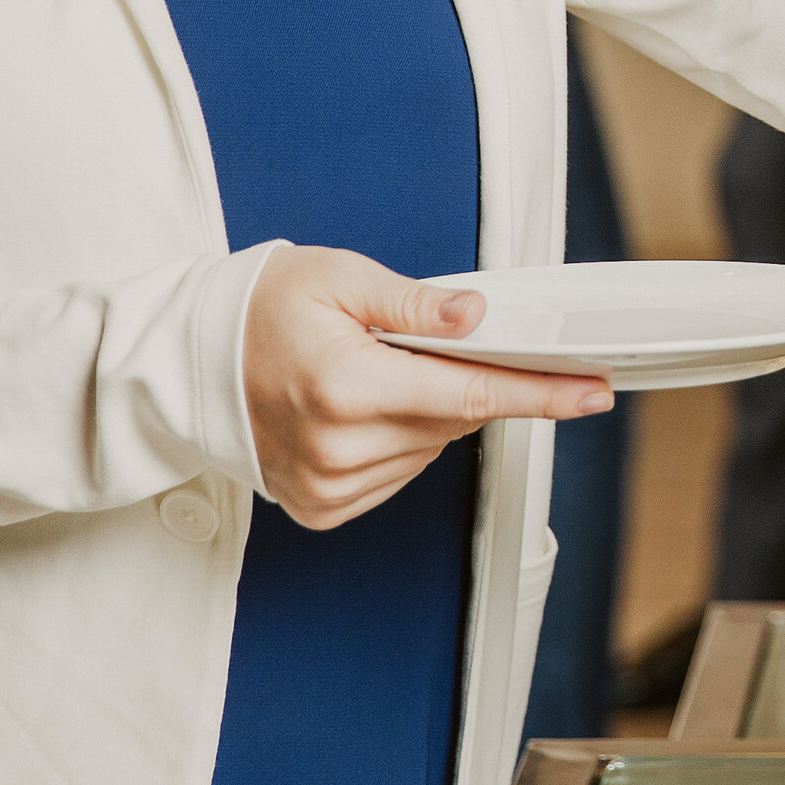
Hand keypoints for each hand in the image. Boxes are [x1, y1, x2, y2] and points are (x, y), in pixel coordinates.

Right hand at [242, 245, 609, 528]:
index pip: (471, 394)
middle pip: (453, 422)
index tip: (592, 392)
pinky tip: (359, 412)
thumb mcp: (341, 278)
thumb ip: (416, 304)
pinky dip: (395, 442)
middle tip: (422, 345)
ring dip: (423, 413)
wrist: (192, 358)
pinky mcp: (321, 507)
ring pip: (428, 451)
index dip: (540, 393)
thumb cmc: (263, 308)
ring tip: (371, 374)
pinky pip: (396, 476)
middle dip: (460, 382)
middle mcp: (339, 447)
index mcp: (347, 386)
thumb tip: (477, 319)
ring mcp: (327, 485)